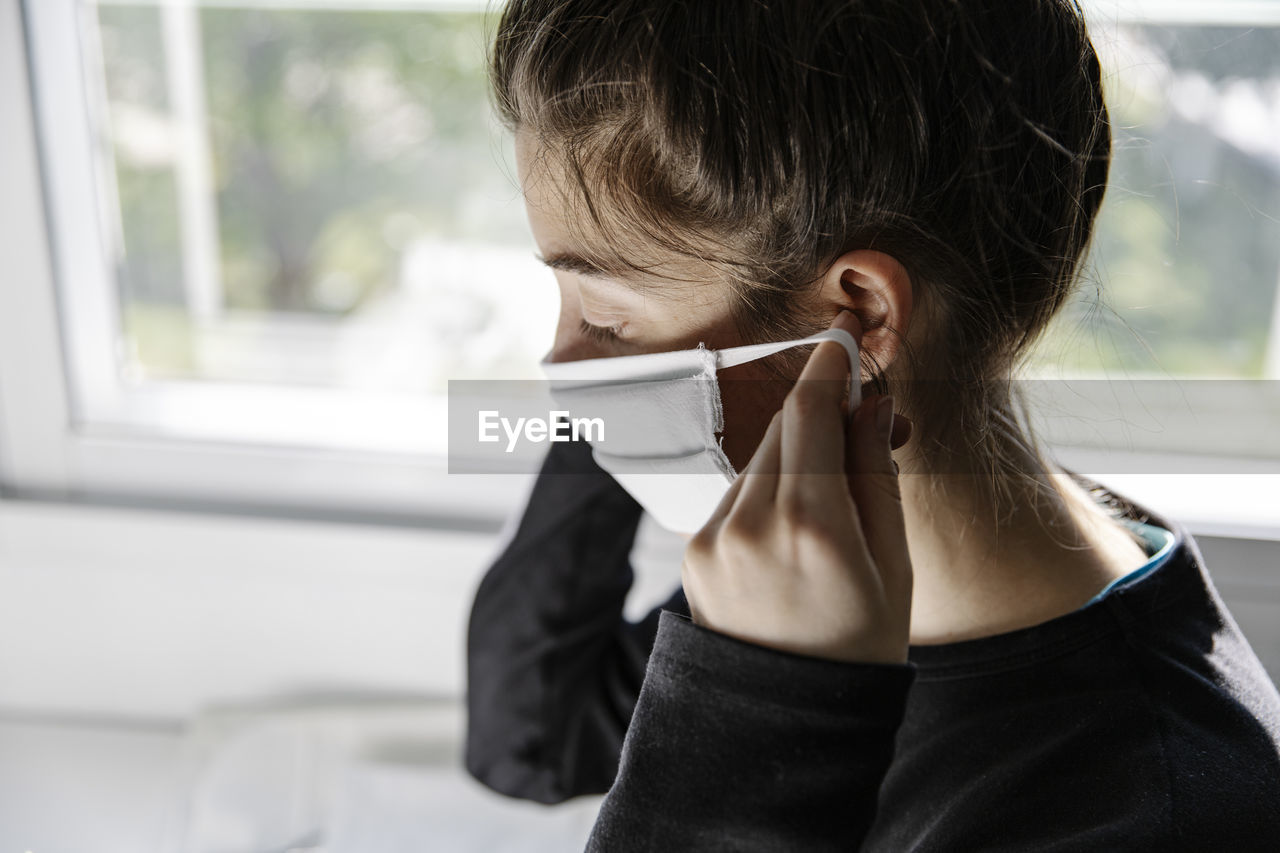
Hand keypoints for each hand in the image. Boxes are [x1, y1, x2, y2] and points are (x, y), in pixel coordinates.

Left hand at [680, 311, 913, 663]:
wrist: (787, 722)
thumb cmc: (860, 648)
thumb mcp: (892, 563)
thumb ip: (875, 473)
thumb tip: (869, 401)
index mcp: (812, 526)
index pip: (811, 412)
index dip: (828, 365)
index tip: (842, 336)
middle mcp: (751, 524)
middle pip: (781, 426)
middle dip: (820, 407)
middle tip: (861, 412)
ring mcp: (714, 539)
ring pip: (758, 459)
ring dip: (794, 452)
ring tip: (836, 491)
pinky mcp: (694, 553)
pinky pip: (737, 495)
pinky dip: (769, 489)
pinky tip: (799, 526)